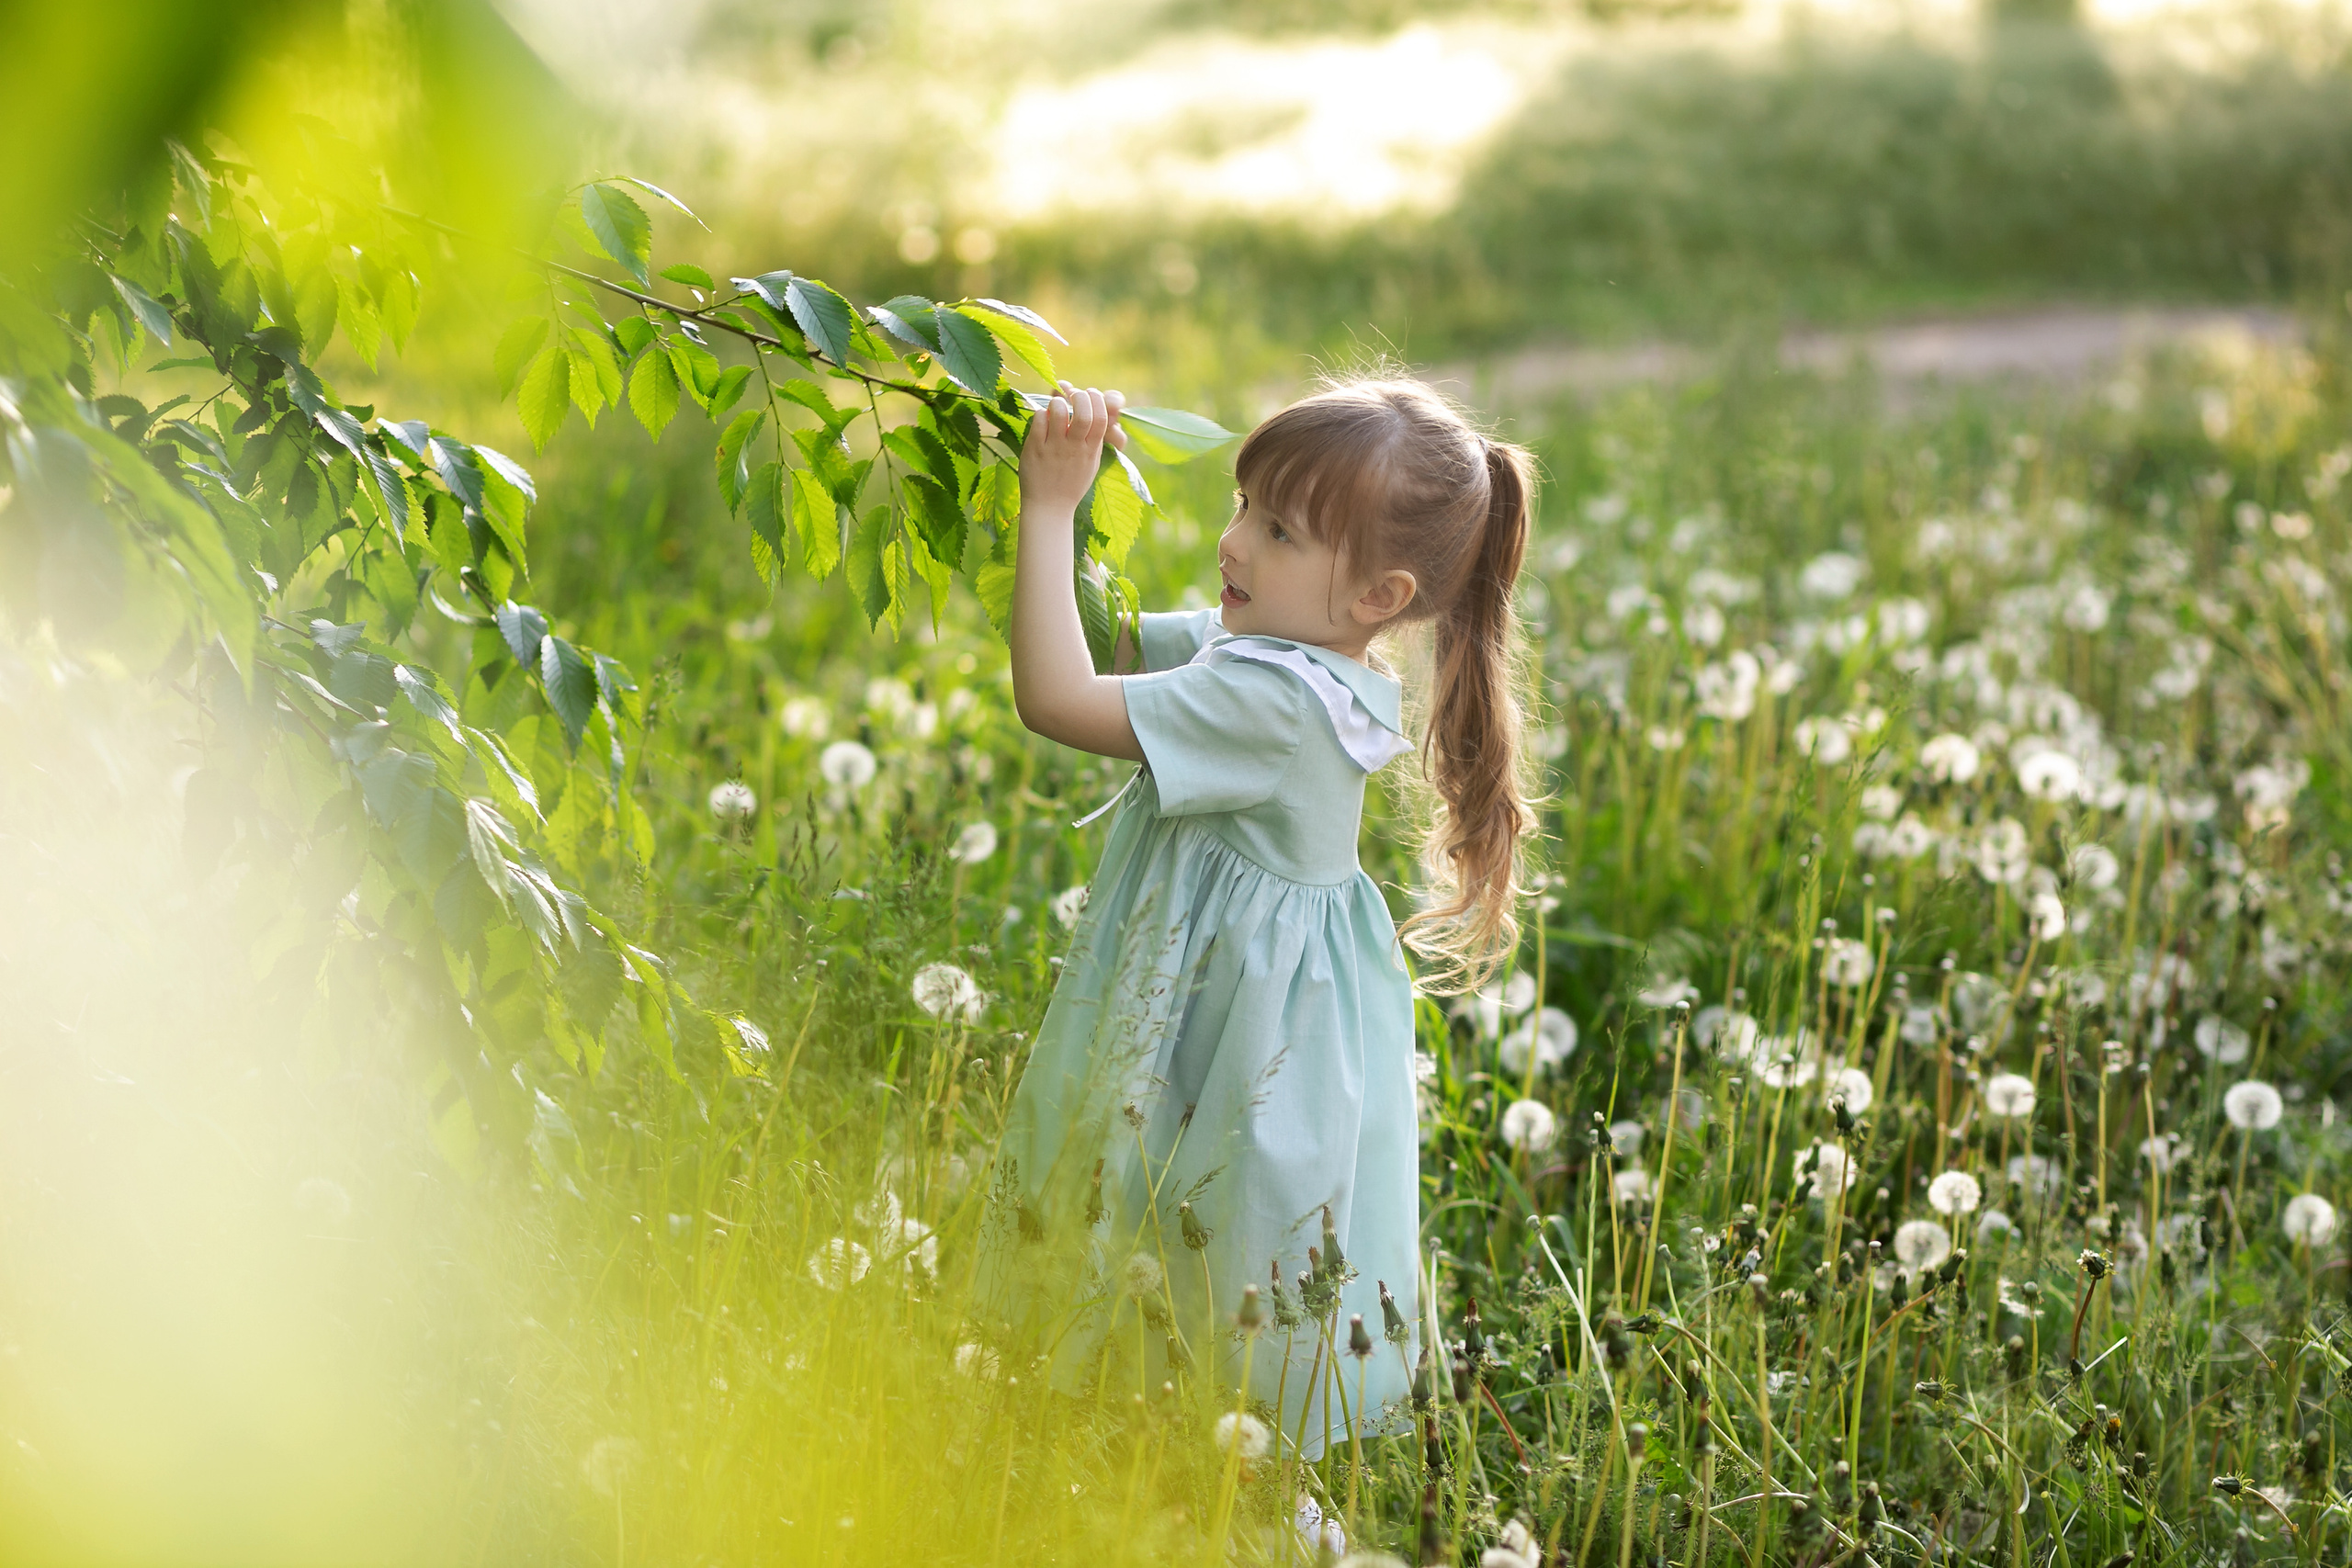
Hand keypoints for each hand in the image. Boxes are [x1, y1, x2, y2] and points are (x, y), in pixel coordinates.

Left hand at [1019, 382, 1126, 516]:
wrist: (1050, 508)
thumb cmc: (1071, 483)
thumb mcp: (1090, 463)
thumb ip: (1092, 439)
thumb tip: (1093, 410)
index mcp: (1090, 450)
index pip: (1101, 418)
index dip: (1097, 400)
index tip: (1090, 394)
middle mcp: (1074, 448)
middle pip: (1083, 412)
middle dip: (1080, 396)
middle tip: (1074, 395)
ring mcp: (1054, 448)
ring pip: (1058, 412)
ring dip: (1058, 402)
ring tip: (1056, 405)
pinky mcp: (1035, 449)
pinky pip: (1039, 420)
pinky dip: (1042, 413)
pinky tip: (1043, 418)